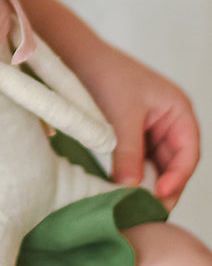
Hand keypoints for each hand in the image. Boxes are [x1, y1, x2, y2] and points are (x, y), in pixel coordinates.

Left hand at [82, 40, 200, 208]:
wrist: (78, 55)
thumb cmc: (107, 74)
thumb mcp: (122, 115)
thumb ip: (129, 153)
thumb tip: (130, 188)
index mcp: (178, 111)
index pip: (188, 153)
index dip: (178, 177)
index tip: (159, 194)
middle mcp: (170, 121)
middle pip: (174, 164)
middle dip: (162, 187)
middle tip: (147, 210)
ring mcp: (152, 128)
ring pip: (155, 164)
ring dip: (145, 182)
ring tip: (133, 203)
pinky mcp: (133, 132)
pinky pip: (139, 159)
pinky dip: (132, 172)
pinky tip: (121, 187)